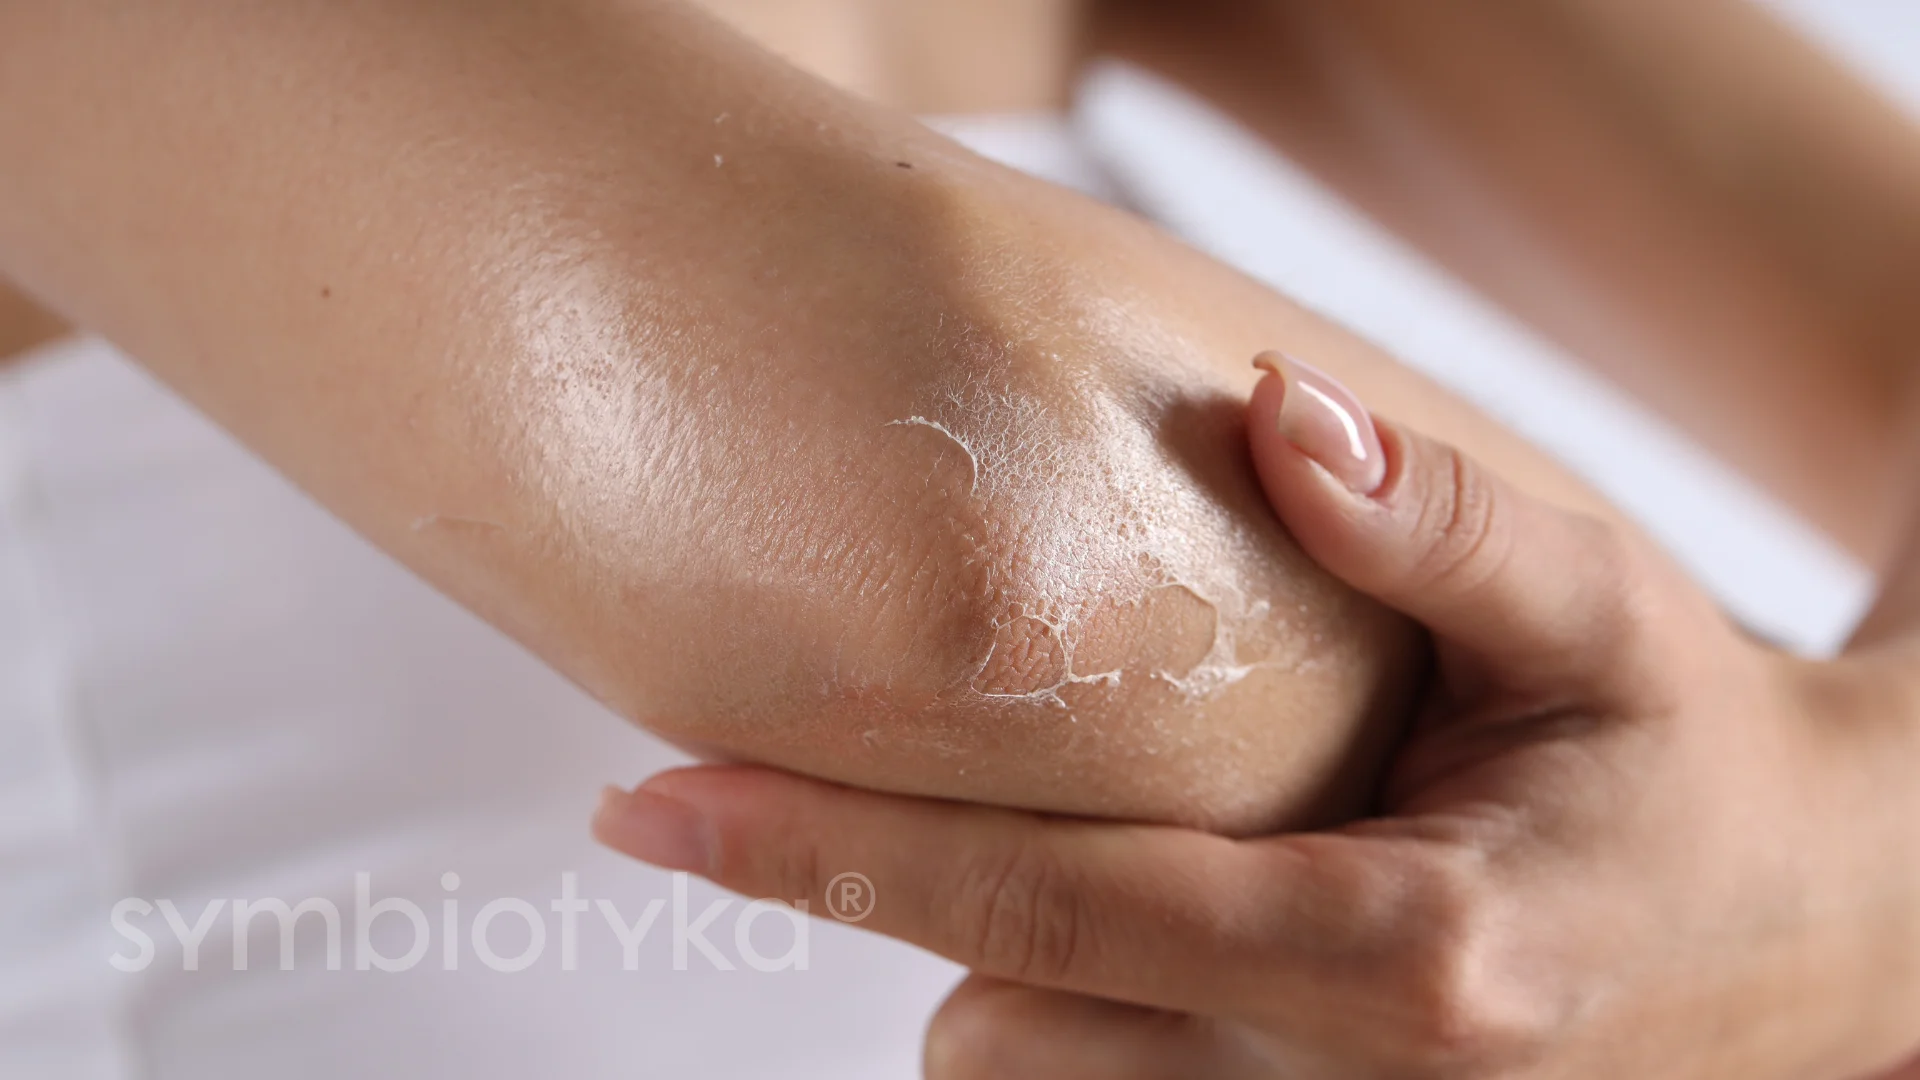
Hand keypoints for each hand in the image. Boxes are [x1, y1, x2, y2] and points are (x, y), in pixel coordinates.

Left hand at [593, 355, 1919, 1077]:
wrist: (1827, 929)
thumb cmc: (1702, 763)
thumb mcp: (1608, 612)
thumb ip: (1438, 524)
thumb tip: (1273, 419)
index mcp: (1411, 955)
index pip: (1050, 911)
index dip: (835, 857)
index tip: (659, 809)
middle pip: (1001, 1029)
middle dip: (918, 909)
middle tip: (884, 766)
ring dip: (1000, 970)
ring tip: (1064, 837)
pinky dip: (1072, 1020)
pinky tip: (1138, 915)